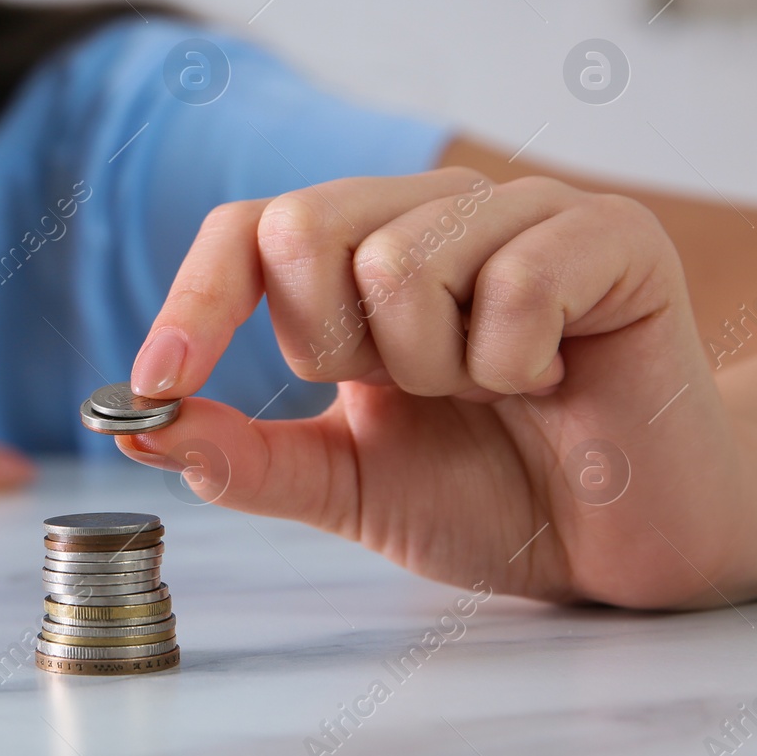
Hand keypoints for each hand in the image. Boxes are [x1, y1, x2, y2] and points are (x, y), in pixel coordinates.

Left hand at [118, 168, 754, 608]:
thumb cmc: (491, 496)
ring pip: (400, 260)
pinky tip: (554, 379)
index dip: (194, 303)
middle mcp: (427, 214)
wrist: (622, 543)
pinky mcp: (608, 233)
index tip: (156, 385)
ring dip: (437, 367)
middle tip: (413, 390)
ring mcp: (518, 211)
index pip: (245, 232)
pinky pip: (514, 280)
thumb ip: (244, 457)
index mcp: (357, 259)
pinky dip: (517, 362)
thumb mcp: (345, 483)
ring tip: (495, 391)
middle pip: (301, 228)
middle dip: (335, 347)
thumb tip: (134, 426)